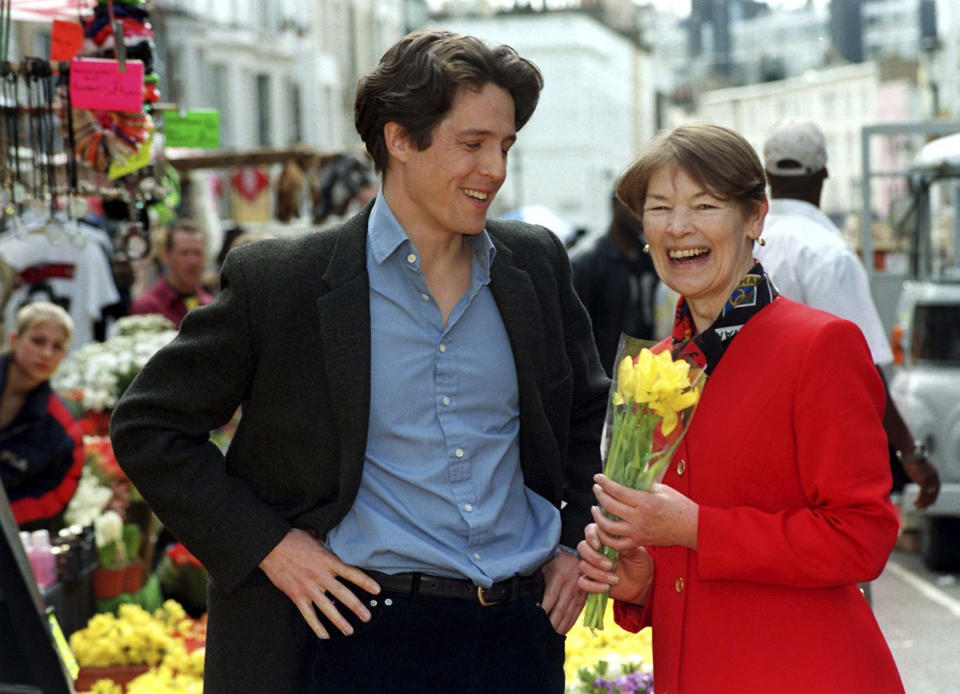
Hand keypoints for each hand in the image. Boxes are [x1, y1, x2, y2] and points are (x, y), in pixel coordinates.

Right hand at [258, 528, 380, 638]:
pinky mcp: (296, 596)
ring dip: (339, 620)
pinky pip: (308, 615)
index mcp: (327, 560)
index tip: (377, 590)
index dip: (365, 582)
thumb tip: (329, 542)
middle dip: (356, 607)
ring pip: (327, 608)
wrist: (270, 546)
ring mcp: (308, 587)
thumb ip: (325, 546)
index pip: (351, 573)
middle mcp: (320, 576)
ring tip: (349, 630)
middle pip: (343, 594)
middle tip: (367, 616)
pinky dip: (316, 626)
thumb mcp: (314, 538)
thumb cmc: (292, 539)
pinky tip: (324, 635)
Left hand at [540, 550, 585, 633]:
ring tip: (551, 639)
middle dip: (550, 626)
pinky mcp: (584, 597)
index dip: (542, 613)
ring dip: (559, 628)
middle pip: (559, 612)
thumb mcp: (546, 565)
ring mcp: (578, 593)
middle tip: (541, 637)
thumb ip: (539, 579)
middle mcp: (570, 588)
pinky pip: (576, 614)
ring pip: (568, 615)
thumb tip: (526, 594)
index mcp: (558, 579)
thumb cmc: (557, 558)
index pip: (549, 601)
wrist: (580, 553)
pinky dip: (569, 624)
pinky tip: (562, 631)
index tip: (534, 622)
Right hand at [577, 523, 652, 605]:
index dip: (591, 536)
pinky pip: (582, 583)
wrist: (641, 583)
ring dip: (598, 574)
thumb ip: (626, 546)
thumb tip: (616, 542)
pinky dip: (593, 586)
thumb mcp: (637, 553)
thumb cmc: (638, 562)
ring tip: (615, 579)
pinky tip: (606, 587)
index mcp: (604, 538)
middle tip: (610, 565)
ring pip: (583, 566)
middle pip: (582, 547)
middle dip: (594, 557)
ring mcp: (591, 565)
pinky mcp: (591, 581)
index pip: (590, 530)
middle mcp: (595, 550)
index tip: (599, 546)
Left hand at [590, 474, 698, 549]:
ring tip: (595, 508)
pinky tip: (602, 528)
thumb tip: (627, 478)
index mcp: (645, 502)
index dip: (605, 483)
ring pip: (608, 527)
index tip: (598, 477)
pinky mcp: (638, 542)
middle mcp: (639, 519)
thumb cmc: (680, 506)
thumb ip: (644, 484)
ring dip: (597, 517)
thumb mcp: (663, 489)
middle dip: (599, 495)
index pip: (618, 491)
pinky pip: (616, 544)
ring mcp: (637, 533)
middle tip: (596, 488)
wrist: (692, 529)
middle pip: (610, 506)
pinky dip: (605, 537)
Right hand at [904, 458, 939, 509]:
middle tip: (926, 507)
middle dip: (930, 501)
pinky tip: (915, 503)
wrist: (911, 453)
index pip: (936, 487)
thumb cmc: (912, 457)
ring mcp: (929, 480)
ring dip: (923, 502)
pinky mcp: (923, 482)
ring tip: (919, 508)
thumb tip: (916, 473)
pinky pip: (923, 494)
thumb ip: (921, 472)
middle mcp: (934, 477)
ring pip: (928, 495)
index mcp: (934, 473)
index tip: (932, 502)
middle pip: (934, 492)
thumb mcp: (919, 465)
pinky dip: (919, 500)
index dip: (934, 495)